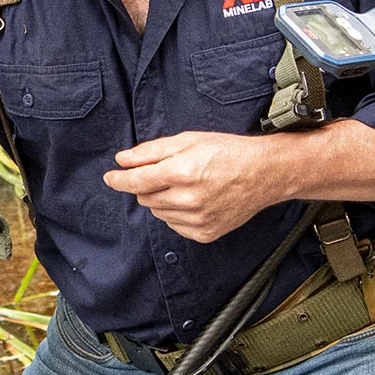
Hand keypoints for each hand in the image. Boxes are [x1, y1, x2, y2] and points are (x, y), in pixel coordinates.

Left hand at [102, 130, 291, 242]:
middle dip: (148, 185)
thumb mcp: (188, 141)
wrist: (263, 174)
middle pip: (145, 197)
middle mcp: (189, 199)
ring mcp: (197, 220)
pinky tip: (195, 200)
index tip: (110, 177)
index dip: (118, 179)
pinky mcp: (204, 233)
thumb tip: (121, 160)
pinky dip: (177, 213)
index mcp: (183, 172)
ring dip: (163, 199)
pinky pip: (174, 225)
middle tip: (169, 173)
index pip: (136, 181)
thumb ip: (151, 151)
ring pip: (158, 212)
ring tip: (187, 185)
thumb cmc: (227, 152)